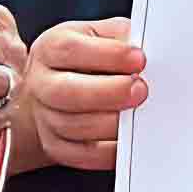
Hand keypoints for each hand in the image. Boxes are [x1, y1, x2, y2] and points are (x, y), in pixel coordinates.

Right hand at [15, 16, 146, 173]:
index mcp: (50, 49)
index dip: (108, 55)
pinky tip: (125, 141)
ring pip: (73, 126)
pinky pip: (81, 155)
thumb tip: (150, 48)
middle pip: (65, 92)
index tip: (138, 59)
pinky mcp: (56, 146)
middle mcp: (42, 83)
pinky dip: (107, 152)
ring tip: (136, 115)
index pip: (70, 49)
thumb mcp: (95, 36)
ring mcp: (45, 117)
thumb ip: (118, 37)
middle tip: (140, 90)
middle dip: (109, 93)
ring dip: (110, 123)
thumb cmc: (80, 62)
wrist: (50, 94)